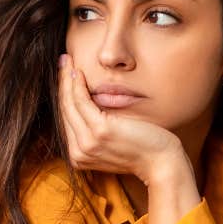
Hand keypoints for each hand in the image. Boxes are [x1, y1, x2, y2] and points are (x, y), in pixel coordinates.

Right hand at [58, 54, 199, 223]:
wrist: (161, 162)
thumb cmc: (142, 149)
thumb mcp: (113, 141)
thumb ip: (97, 131)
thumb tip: (90, 107)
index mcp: (79, 156)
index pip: (66, 120)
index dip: (64, 95)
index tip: (64, 75)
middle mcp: (79, 152)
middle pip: (64, 110)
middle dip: (62, 83)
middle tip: (63, 61)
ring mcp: (88, 143)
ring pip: (69, 104)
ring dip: (66, 79)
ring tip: (66, 61)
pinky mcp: (100, 131)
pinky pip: (82, 102)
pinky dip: (77, 85)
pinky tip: (78, 72)